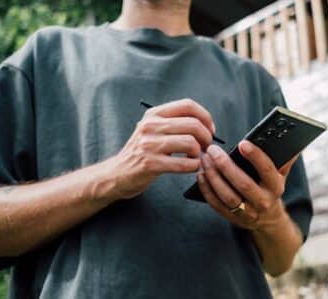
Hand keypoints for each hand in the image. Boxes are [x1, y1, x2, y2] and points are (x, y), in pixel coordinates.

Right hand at [100, 99, 214, 201]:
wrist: (117, 174)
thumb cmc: (142, 153)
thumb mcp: (153, 130)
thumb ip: (174, 123)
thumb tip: (206, 124)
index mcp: (154, 114)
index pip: (188, 105)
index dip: (206, 117)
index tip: (210, 129)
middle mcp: (150, 126)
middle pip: (193, 124)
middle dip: (206, 137)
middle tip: (206, 147)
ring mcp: (149, 145)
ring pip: (190, 143)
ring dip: (199, 153)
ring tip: (196, 158)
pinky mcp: (150, 164)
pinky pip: (184, 163)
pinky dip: (194, 166)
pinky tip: (191, 167)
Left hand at [197, 140, 298, 231]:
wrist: (268, 219)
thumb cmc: (270, 187)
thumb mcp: (281, 174)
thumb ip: (284, 158)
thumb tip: (292, 140)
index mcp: (276, 187)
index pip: (267, 170)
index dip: (255, 156)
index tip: (243, 143)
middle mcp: (263, 201)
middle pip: (243, 184)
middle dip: (226, 165)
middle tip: (213, 150)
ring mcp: (247, 213)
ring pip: (227, 195)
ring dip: (213, 176)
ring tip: (204, 159)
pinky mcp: (232, 218)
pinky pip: (216, 204)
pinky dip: (207, 189)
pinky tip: (200, 174)